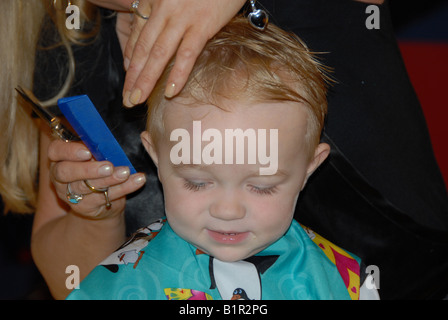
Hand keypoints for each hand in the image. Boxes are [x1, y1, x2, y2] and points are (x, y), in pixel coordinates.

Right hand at [48, 140, 145, 218]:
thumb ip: (96, 146)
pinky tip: (137, 180)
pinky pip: (106, 197)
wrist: (100, 200)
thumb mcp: (94, 154)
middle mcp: (61, 178)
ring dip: (109, 179)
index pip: (55, 151)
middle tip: (108, 166)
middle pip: (66, 172)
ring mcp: (72, 195)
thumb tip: (109, 136)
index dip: (69, 151)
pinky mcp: (86, 208)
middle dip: (88, 169)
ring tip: (125, 172)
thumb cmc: (96, 167)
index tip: (87, 151)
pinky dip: (124, 187)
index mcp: (59, 158)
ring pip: (87, 187)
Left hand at [122, 0, 246, 106]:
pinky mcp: (202, 24)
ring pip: (159, 54)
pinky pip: (187, 53)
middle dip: (133, 77)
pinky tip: (170, 91)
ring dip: (147, 79)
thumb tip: (160, 39)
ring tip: (137, 100)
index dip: (131, 62)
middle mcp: (163, 9)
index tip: (127, 81)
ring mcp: (182, 18)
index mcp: (155, 2)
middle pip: (144, 49)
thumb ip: (164, 14)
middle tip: (126, 100)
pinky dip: (178, 74)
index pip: (138, 38)